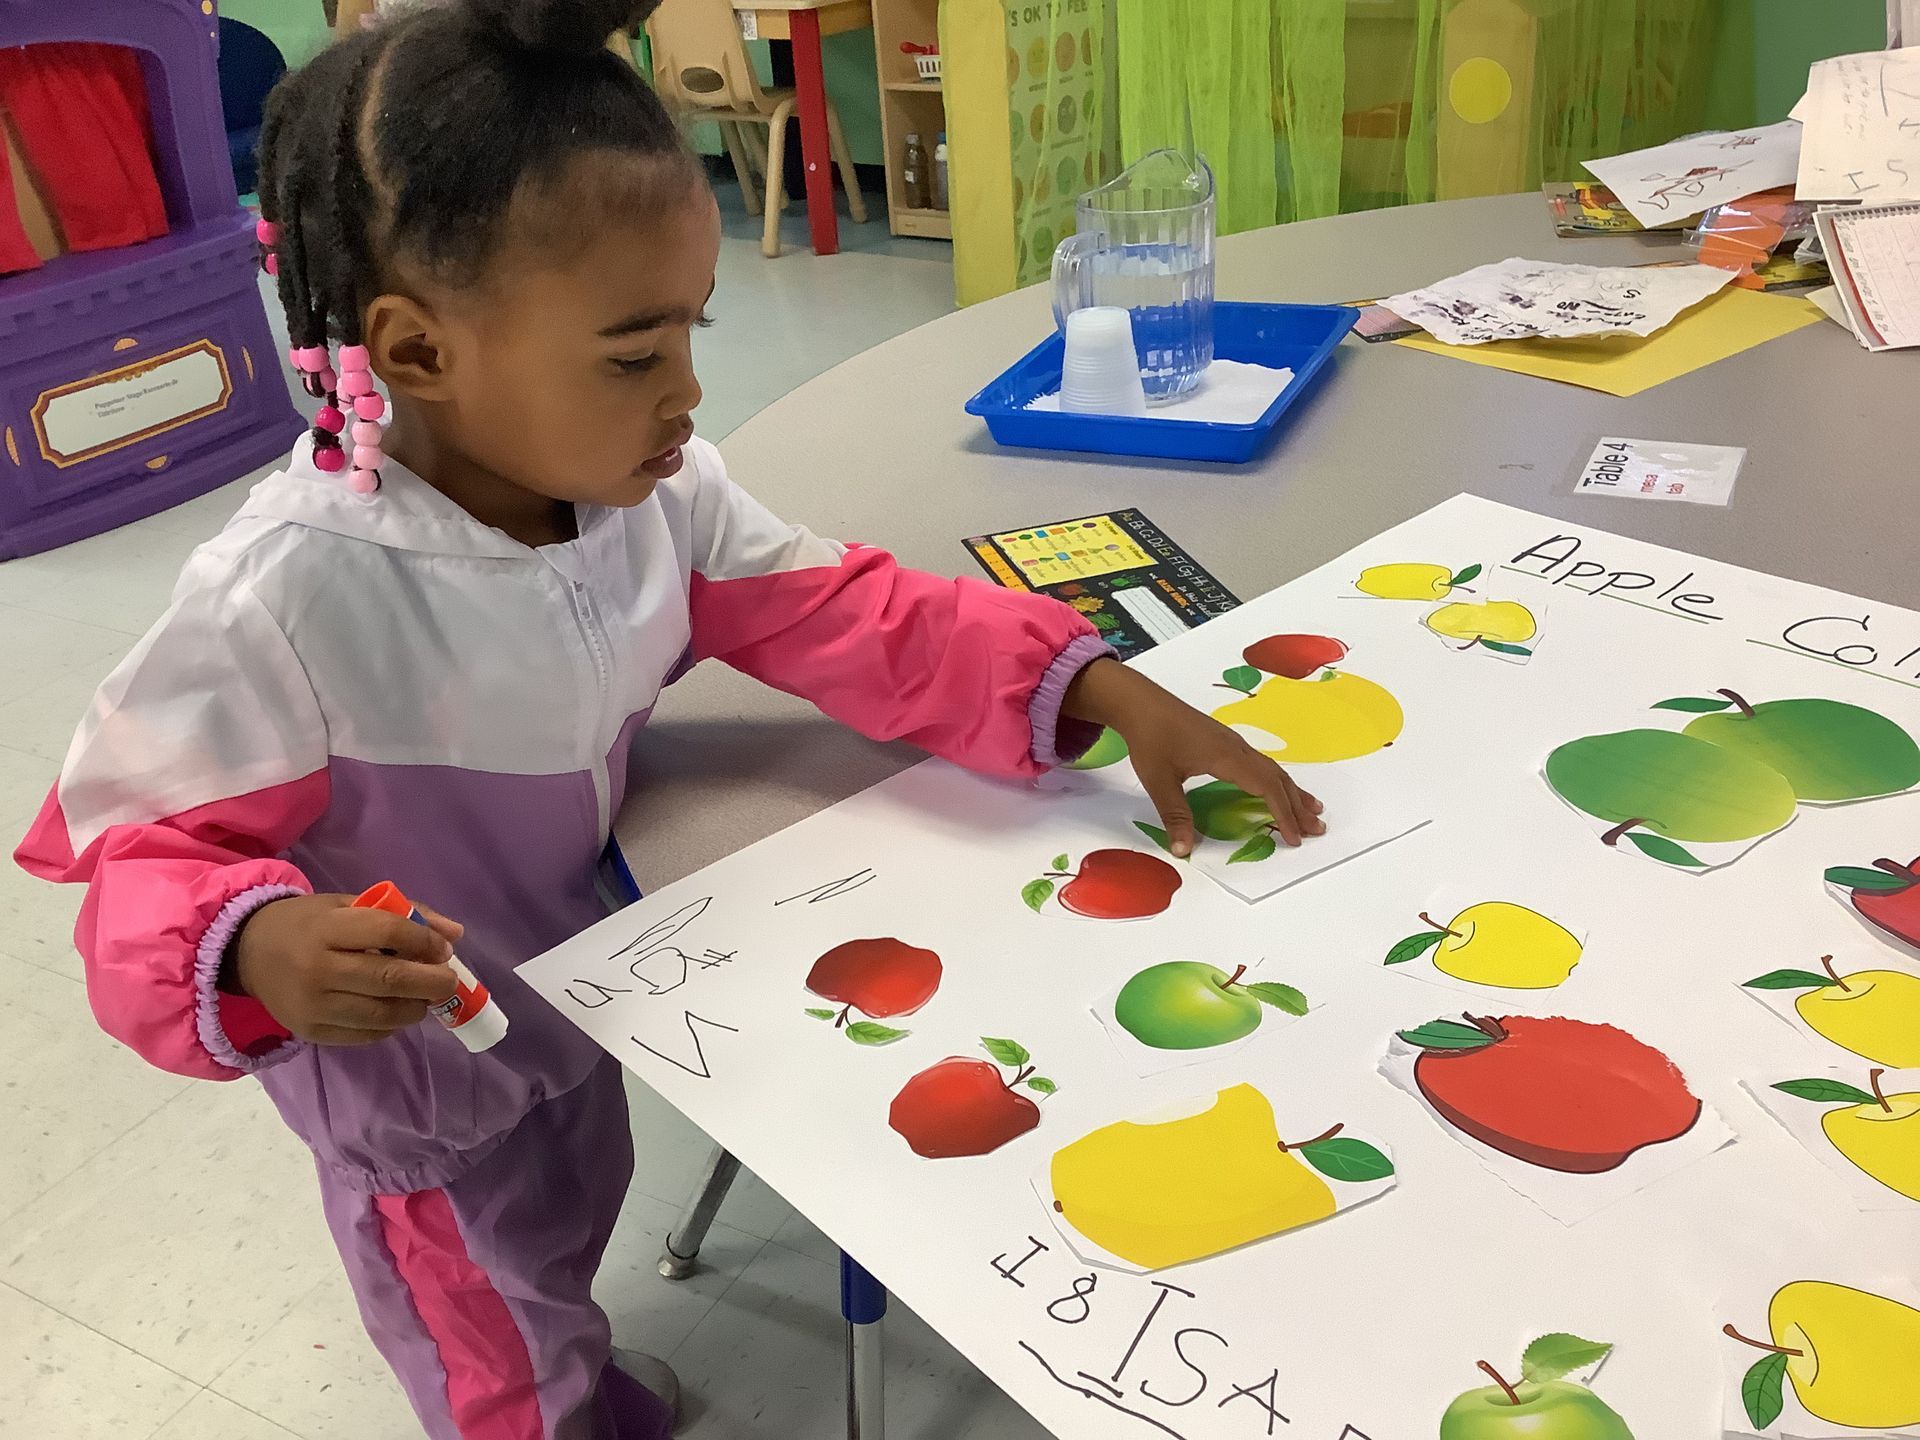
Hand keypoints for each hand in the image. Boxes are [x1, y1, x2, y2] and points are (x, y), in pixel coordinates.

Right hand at [229, 893, 464, 1045]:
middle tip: (448, 980)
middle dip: (432, 982)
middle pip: (389, 980)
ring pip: (381, 1015)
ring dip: (415, 1008)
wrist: (247, 952)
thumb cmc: (307, 924)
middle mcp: (317, 969)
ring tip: (424, 998)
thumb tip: (455, 935)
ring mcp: (312, 1005)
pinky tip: (395, 1012)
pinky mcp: (310, 1032)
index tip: (444, 949)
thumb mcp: (348, 905)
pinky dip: (390, 1026)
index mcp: (326, 928)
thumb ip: (404, 915)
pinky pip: (364, 1035)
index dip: (425, 942)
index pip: (388, 933)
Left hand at [1061, 658, 1323, 857]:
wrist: (1141, 702)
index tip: (1294, 837)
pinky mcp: (1225, 741)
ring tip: (1312, 810)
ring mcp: (1233, 743)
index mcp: (1227, 758)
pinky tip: (1277, 787)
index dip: (1283, 813)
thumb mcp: (1159, 781)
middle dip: (1298, 805)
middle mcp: (1237, 749)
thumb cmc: (1150, 739)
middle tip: (1318, 828)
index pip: (1266, 787)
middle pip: (1277, 778)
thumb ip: (1175, 815)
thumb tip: (1184, 851)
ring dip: (1292, 791)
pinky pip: (1261, 763)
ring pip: (1271, 769)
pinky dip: (1276, 780)